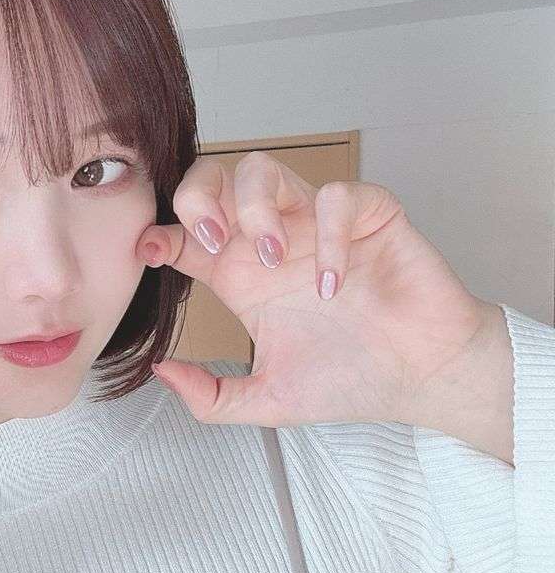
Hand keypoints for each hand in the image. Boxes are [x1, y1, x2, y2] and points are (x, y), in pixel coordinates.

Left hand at [136, 150, 491, 428]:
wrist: (422, 379)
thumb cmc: (350, 382)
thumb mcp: (266, 402)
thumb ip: (211, 397)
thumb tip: (159, 372)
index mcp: (241, 275)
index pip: (185, 233)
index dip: (160, 231)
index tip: (150, 251)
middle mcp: (273, 240)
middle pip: (214, 179)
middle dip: (199, 197)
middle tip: (211, 243)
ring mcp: (316, 225)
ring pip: (265, 169)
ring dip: (255, 208)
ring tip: (272, 261)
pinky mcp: (368, 216)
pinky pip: (337, 196)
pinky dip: (328, 234)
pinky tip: (332, 283)